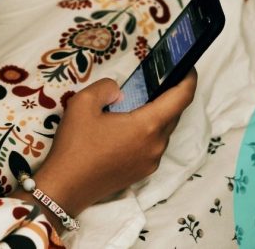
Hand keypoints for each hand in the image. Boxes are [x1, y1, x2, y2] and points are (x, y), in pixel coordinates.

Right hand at [24, 68, 197, 225]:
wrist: (65, 187)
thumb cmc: (75, 145)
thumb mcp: (83, 103)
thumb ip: (106, 87)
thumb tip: (119, 92)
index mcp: (147, 126)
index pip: (181, 98)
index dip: (189, 80)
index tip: (188, 67)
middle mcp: (155, 145)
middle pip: (174, 114)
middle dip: (171, 95)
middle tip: (160, 80)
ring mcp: (151, 161)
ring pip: (164, 131)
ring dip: (159, 115)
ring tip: (142, 101)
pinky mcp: (142, 172)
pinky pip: (154, 146)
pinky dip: (149, 132)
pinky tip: (130, 126)